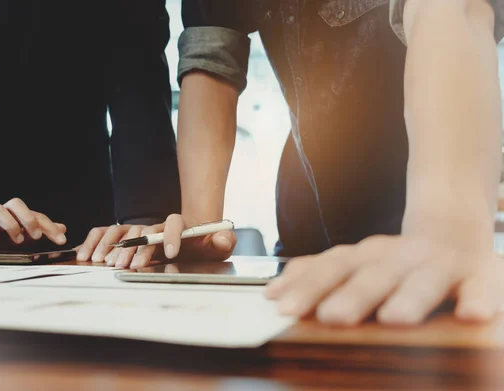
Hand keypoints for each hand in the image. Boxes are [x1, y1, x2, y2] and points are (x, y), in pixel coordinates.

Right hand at [0, 198, 66, 257]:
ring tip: (18, 240)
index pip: (37, 216)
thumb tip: (63, 228)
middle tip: (37, 236)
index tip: (61, 240)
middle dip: (28, 219)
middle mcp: (4, 214)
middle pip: (16, 204)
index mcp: (18, 216)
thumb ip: (42, 232)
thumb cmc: (0, 239)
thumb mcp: (24, 238)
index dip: (50, 227)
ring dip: (10, 224)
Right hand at [76, 214, 235, 267]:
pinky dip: (96, 241)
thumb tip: (222, 240)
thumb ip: (224, 241)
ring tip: (108, 261)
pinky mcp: (128, 237)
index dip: (172, 236)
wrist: (192, 237)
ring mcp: (142, 230)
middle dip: (138, 247)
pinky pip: (107, 233)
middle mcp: (158, 226)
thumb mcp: (221, 242)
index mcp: (180, 225)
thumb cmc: (206, 243)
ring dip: (115, 245)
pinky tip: (87, 254)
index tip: (171, 252)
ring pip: (125, 230)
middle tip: (132, 265)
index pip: (174, 222)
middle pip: (146, 230)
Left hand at [265, 226, 503, 325]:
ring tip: (395, 318)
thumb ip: (317, 275)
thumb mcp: (354, 261)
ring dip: (409, 298)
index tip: (282, 306)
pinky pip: (481, 287)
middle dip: (352, 296)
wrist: (452, 230)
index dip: (307, 286)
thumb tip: (272, 292)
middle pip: (372, 275)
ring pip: (423, 280)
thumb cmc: (395, 259)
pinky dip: (479, 299)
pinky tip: (473, 315)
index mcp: (366, 256)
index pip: (331, 268)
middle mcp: (398, 258)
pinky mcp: (478, 275)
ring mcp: (438, 265)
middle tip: (331, 317)